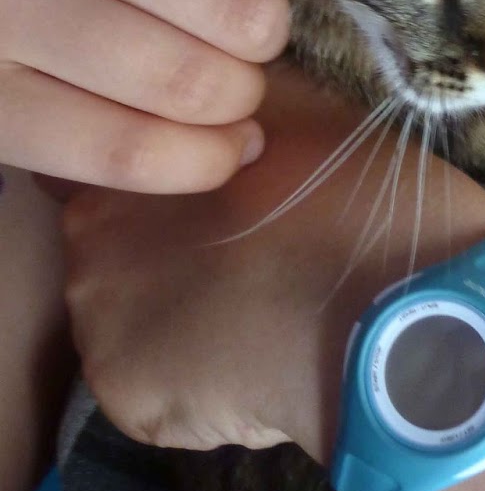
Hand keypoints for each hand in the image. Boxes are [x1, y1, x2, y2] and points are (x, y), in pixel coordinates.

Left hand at [62, 64, 484, 461]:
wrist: (392, 309)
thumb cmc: (348, 195)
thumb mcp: (295, 105)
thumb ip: (235, 97)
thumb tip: (222, 84)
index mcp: (123, 174)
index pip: (127, 183)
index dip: (181, 192)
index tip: (232, 201)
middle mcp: (86, 254)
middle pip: (123, 258)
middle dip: (175, 258)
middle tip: (253, 259)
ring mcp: (102, 337)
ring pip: (139, 330)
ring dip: (185, 324)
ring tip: (261, 317)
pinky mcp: (131, 406)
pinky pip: (160, 396)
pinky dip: (200, 391)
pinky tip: (257, 369)